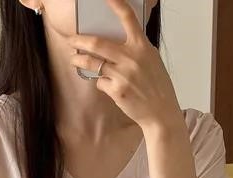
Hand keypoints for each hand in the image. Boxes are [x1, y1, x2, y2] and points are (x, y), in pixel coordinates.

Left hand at [67, 0, 182, 133]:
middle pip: (98, 43)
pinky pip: (100, 82)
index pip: (128, 18)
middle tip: (71, 40)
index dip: (116, 4)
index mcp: (142, 46)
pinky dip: (101, 83)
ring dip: (79, 60)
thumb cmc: (157, 85)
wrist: (161, 111)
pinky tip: (108, 86)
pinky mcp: (116, 90)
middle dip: (80, 40)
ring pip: (93, 63)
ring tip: (74, 59)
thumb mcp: (152, 60)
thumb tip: (118, 42)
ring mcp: (123, 74)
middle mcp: (131, 58)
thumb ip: (136, 49)